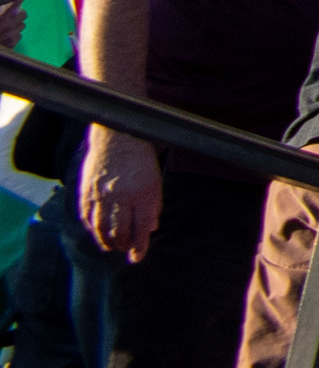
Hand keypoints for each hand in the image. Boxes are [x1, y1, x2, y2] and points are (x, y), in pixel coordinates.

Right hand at [79, 131, 160, 262]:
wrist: (118, 135)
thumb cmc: (141, 158)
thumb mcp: (155, 179)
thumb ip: (153, 205)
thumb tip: (150, 229)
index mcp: (144, 193)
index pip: (141, 228)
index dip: (139, 246)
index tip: (136, 258)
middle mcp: (123, 196)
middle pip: (120, 232)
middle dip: (122, 245)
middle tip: (124, 249)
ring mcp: (102, 194)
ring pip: (101, 228)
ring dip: (106, 241)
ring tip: (111, 246)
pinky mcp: (87, 191)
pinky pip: (88, 217)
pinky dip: (92, 229)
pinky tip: (97, 232)